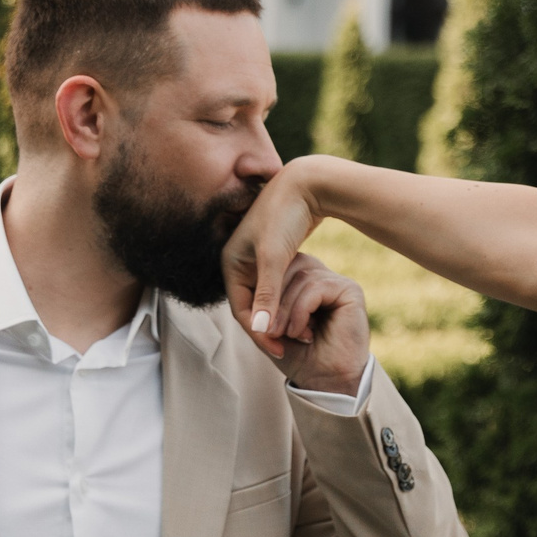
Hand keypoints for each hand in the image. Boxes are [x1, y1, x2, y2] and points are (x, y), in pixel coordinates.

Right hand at [225, 158, 329, 343]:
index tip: (279, 350)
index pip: (241, 309)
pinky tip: (303, 315)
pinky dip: (287, 303)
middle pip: (252, 307)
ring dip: (279, 317)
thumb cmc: (285, 217)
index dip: (259, 332)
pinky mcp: (274, 257)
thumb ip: (267, 294)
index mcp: (229, 263)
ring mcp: (256, 260)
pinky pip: (276, 289)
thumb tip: (260, 329)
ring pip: (266, 299)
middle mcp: (238, 262)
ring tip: (299, 335)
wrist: (307, 185)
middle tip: (290, 349)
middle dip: (269, 328)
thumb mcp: (275, 258)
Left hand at [247, 252, 372, 393]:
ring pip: (301, 278)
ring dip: (283, 309)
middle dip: (271, 299)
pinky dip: (299, 311)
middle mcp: (324, 277)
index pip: (281, 266)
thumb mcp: (270, 328)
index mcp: (306, 282)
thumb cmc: (300, 358)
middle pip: (290, 267)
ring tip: (280, 334)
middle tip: (265, 330)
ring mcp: (338, 283)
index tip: (256, 322)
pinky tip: (298, 333)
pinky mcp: (350, 291)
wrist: (325, 383)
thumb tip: (247, 284)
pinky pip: (315, 288)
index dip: (264, 290)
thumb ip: (261, 305)